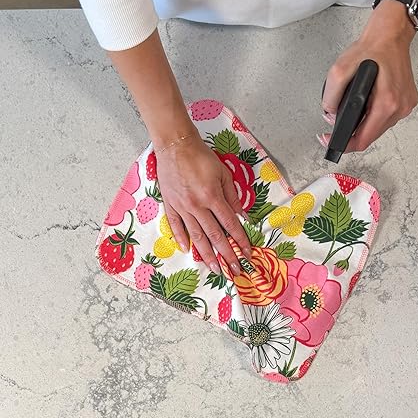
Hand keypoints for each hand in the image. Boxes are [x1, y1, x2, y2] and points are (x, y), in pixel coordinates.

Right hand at [155, 133, 252, 275]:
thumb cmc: (201, 157)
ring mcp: (182, 207)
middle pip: (215, 236)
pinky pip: (176, 226)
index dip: (240, 241)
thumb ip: (233, 196)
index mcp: (213, 197)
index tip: (248, 254)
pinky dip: (182, 238)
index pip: (230, 225)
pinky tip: (187, 250)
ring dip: (207, 254)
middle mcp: (197, 206)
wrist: (176, 146)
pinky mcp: (170, 204)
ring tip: (215, 269)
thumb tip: (242, 216)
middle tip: (235, 271)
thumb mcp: (223, 173)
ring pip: (196, 236)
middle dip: (227, 255)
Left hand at [320, 0, 417, 151]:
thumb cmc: (371, 48)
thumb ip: (331, 95)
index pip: (364, 139)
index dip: (345, 145)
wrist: (391, 35)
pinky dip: (374, 116)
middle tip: (335, 124)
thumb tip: (330, 114)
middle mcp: (400, 106)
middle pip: (371, 136)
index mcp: (387, 101)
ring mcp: (406, 105)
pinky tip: (366, 106)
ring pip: (379, 128)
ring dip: (364, 125)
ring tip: (351, 113)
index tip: (331, 143)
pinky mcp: (407, 101)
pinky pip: (387, 118)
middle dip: (352, 133)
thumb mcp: (340, 69)